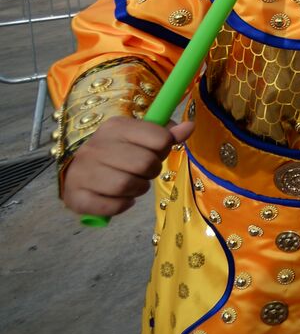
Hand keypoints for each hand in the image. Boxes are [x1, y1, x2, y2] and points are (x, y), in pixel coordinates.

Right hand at [60, 117, 193, 217]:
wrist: (76, 171)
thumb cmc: (116, 152)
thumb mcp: (140, 136)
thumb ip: (165, 133)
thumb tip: (189, 127)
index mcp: (115, 127)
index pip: (160, 138)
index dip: (164, 149)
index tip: (155, 152)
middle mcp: (95, 146)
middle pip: (145, 164)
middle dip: (151, 172)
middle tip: (143, 172)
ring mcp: (82, 172)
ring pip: (126, 186)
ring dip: (137, 189)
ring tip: (132, 184)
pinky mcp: (76, 197)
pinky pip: (112, 206)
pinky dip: (122, 205)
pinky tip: (118, 198)